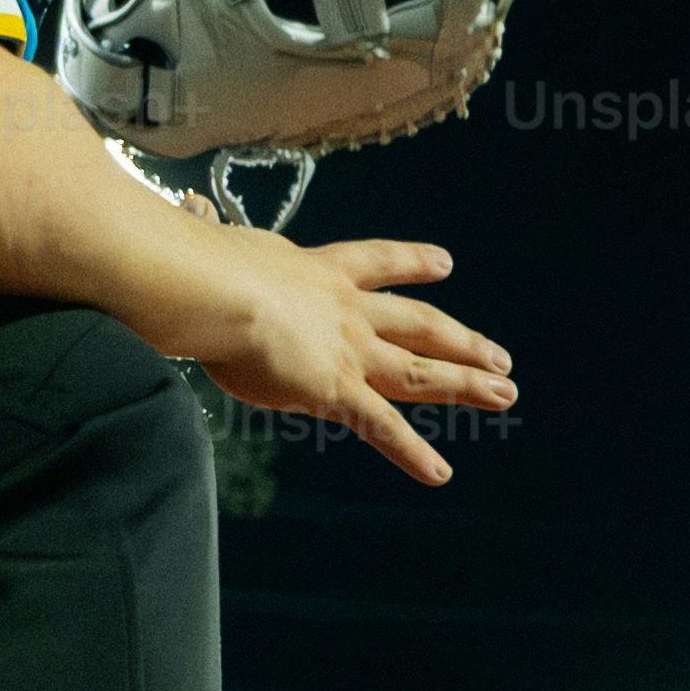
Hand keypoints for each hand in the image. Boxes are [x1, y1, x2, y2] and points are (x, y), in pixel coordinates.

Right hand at [189, 233, 514, 486]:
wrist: (215, 289)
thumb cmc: (200, 265)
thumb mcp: (213, 242)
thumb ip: (210, 237)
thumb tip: (183, 216)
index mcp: (319, 269)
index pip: (377, 261)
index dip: (413, 262)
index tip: (445, 262)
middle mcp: (347, 310)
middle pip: (420, 323)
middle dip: (462, 340)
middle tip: (501, 354)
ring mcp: (349, 351)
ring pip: (420, 372)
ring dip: (466, 385)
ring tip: (506, 394)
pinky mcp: (336, 389)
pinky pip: (382, 428)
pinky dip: (412, 453)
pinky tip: (440, 474)